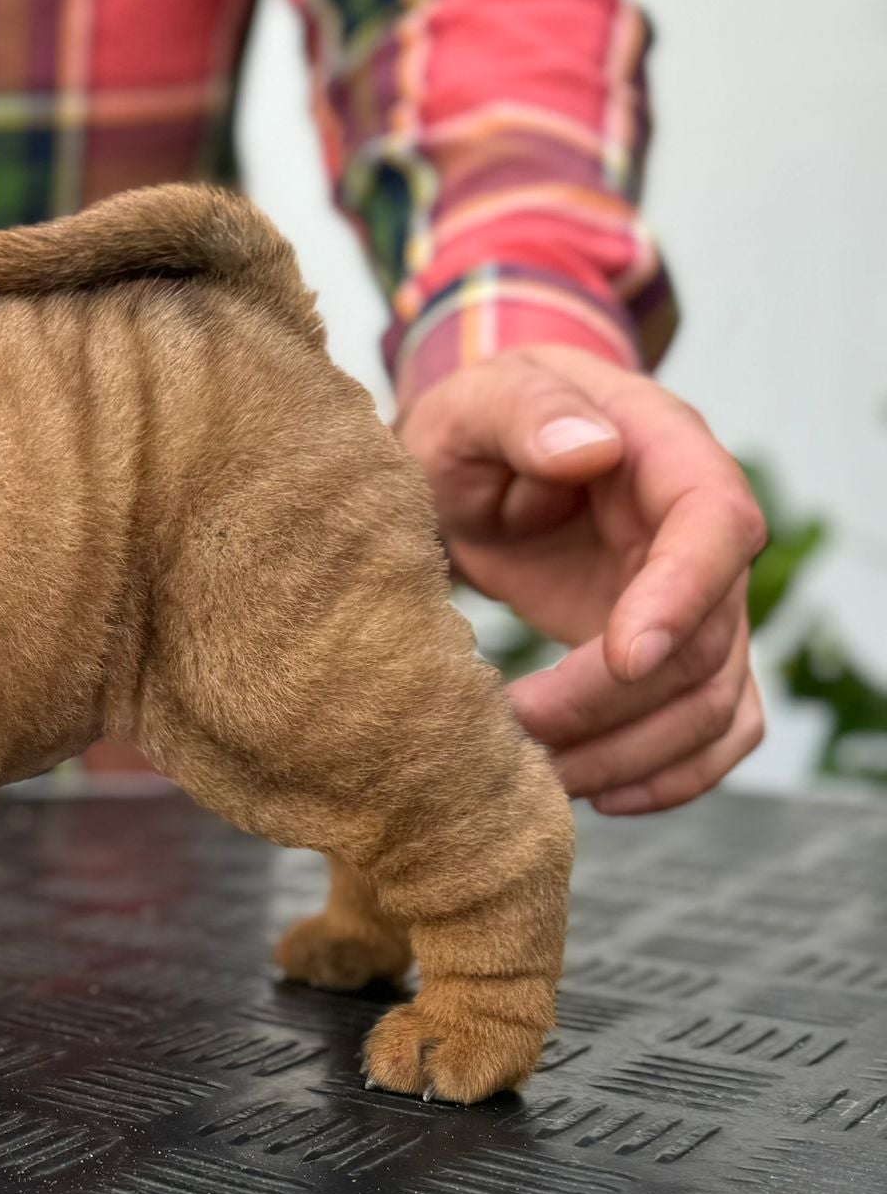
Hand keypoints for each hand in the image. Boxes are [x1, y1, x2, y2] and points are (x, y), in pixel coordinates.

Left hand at [396, 345, 766, 814]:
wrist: (482, 458)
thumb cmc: (479, 422)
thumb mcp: (479, 399)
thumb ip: (526, 413)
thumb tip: (588, 449)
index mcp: (666, 457)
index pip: (714, 528)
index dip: (680, 597)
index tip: (620, 656)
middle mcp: (700, 538)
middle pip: (705, 641)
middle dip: (612, 701)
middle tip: (514, 730)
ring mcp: (695, 603)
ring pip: (711, 702)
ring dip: (631, 754)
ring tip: (537, 775)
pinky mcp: (673, 654)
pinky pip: (714, 729)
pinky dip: (672, 775)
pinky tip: (599, 794)